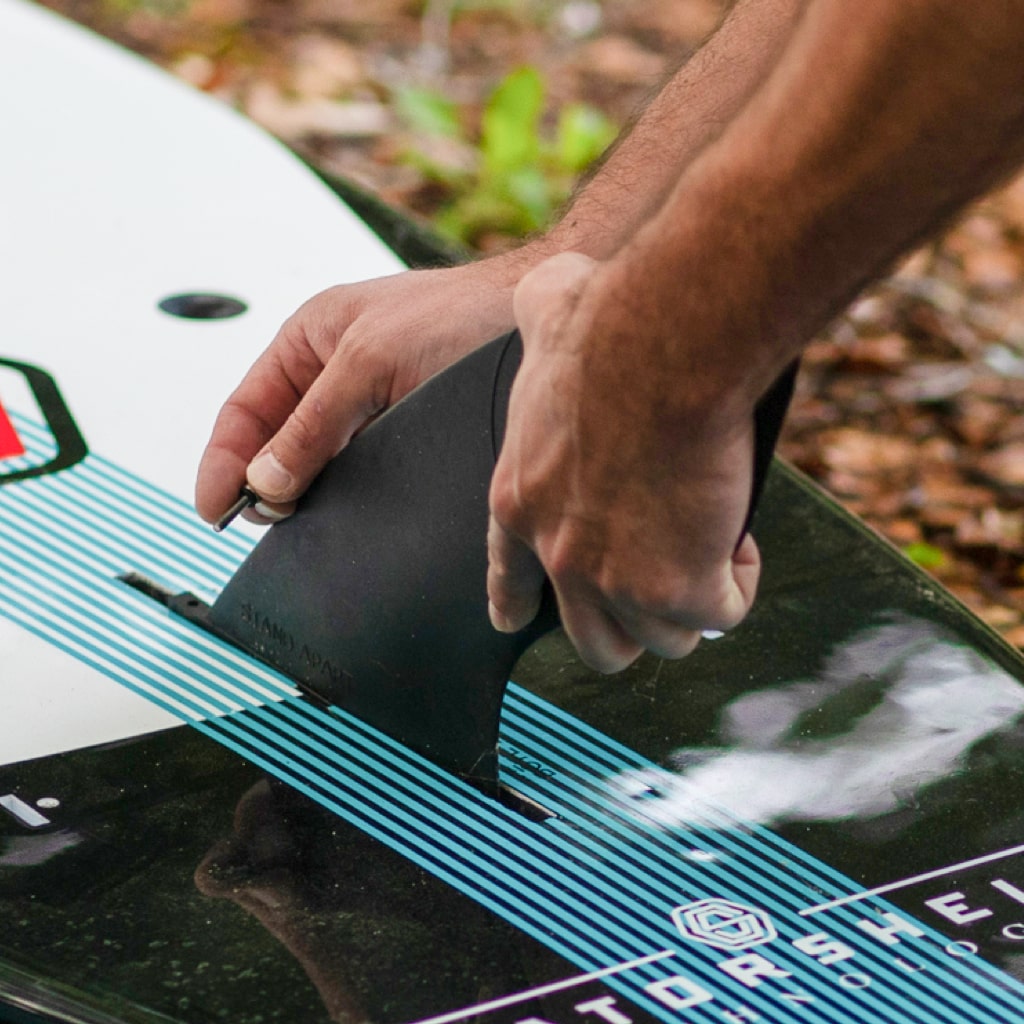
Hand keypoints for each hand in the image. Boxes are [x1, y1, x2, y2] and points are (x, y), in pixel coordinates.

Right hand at [196, 260, 526, 524]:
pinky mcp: (405, 434)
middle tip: (264, 522)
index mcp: (310, 340)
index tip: (214, 508)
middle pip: (274, 440)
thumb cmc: (460, 313)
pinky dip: (342, 495)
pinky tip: (342, 515)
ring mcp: (370, 407)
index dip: (223, 460)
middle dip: (259, 482)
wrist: (533, 321)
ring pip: (316, 461)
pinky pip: (358, 471)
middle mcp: (335, 375)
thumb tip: (266, 480)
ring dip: (301, 493)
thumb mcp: (370, 359)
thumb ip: (313, 422)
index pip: (245, 408)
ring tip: (294, 523)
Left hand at [487, 252, 760, 672]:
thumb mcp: (545, 315)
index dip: (513, 602)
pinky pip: (720, 615)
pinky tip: (741, 544)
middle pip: (593, 639)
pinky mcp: (678, 589)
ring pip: (660, 640)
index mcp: (520, 499)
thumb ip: (538, 317)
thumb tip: (548, 289)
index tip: (512, 620)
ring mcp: (617, 581)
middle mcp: (560, 554)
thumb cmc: (608, 322)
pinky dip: (738, 583)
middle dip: (629, 626)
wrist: (662, 344)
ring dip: (690, 606)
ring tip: (713, 556)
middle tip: (659, 592)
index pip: (507, 575)